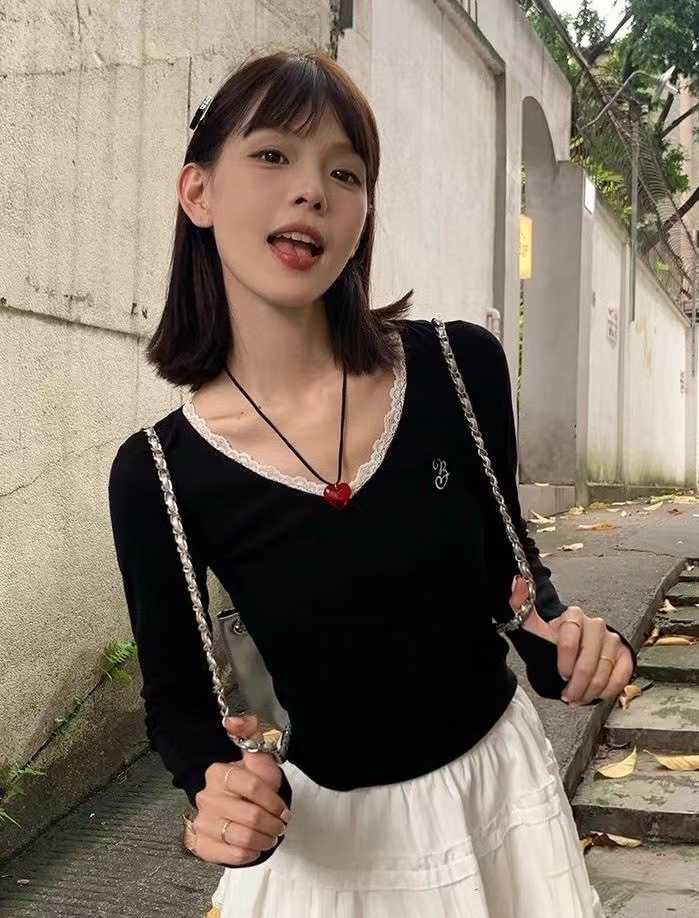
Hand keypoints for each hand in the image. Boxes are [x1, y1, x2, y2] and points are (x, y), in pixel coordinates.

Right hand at [191, 714, 290, 865]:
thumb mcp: (258, 756)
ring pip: (242, 837)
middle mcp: (206, 797)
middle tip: (281, 826)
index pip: (252, 786)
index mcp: (218, 773)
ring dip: (264, 840)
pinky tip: (255, 847)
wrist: (235, 807)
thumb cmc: (251, 782)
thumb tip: (233, 721)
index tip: (284, 809)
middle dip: (273, 823)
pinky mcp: (201, 844)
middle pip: (250, 815)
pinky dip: (249, 853)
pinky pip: (230, 855)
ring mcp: (202, 822)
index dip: (273, 800)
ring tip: (271, 836)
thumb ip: (251, 732)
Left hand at [510, 576, 633, 704]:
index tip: (560, 674)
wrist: (569, 650)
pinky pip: (622, 672)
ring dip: (592, 688)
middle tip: (569, 696)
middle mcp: (596, 624)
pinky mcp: (624, 654)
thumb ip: (521, 605)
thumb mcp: (533, 627)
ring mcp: (611, 639)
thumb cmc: (550, 640)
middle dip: (579, 681)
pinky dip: (610, 688)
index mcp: (573, 616)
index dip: (566, 660)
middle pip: (590, 656)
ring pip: (605, 667)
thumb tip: (517, 580)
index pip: (571, 637)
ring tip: (578, 698)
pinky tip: (597, 696)